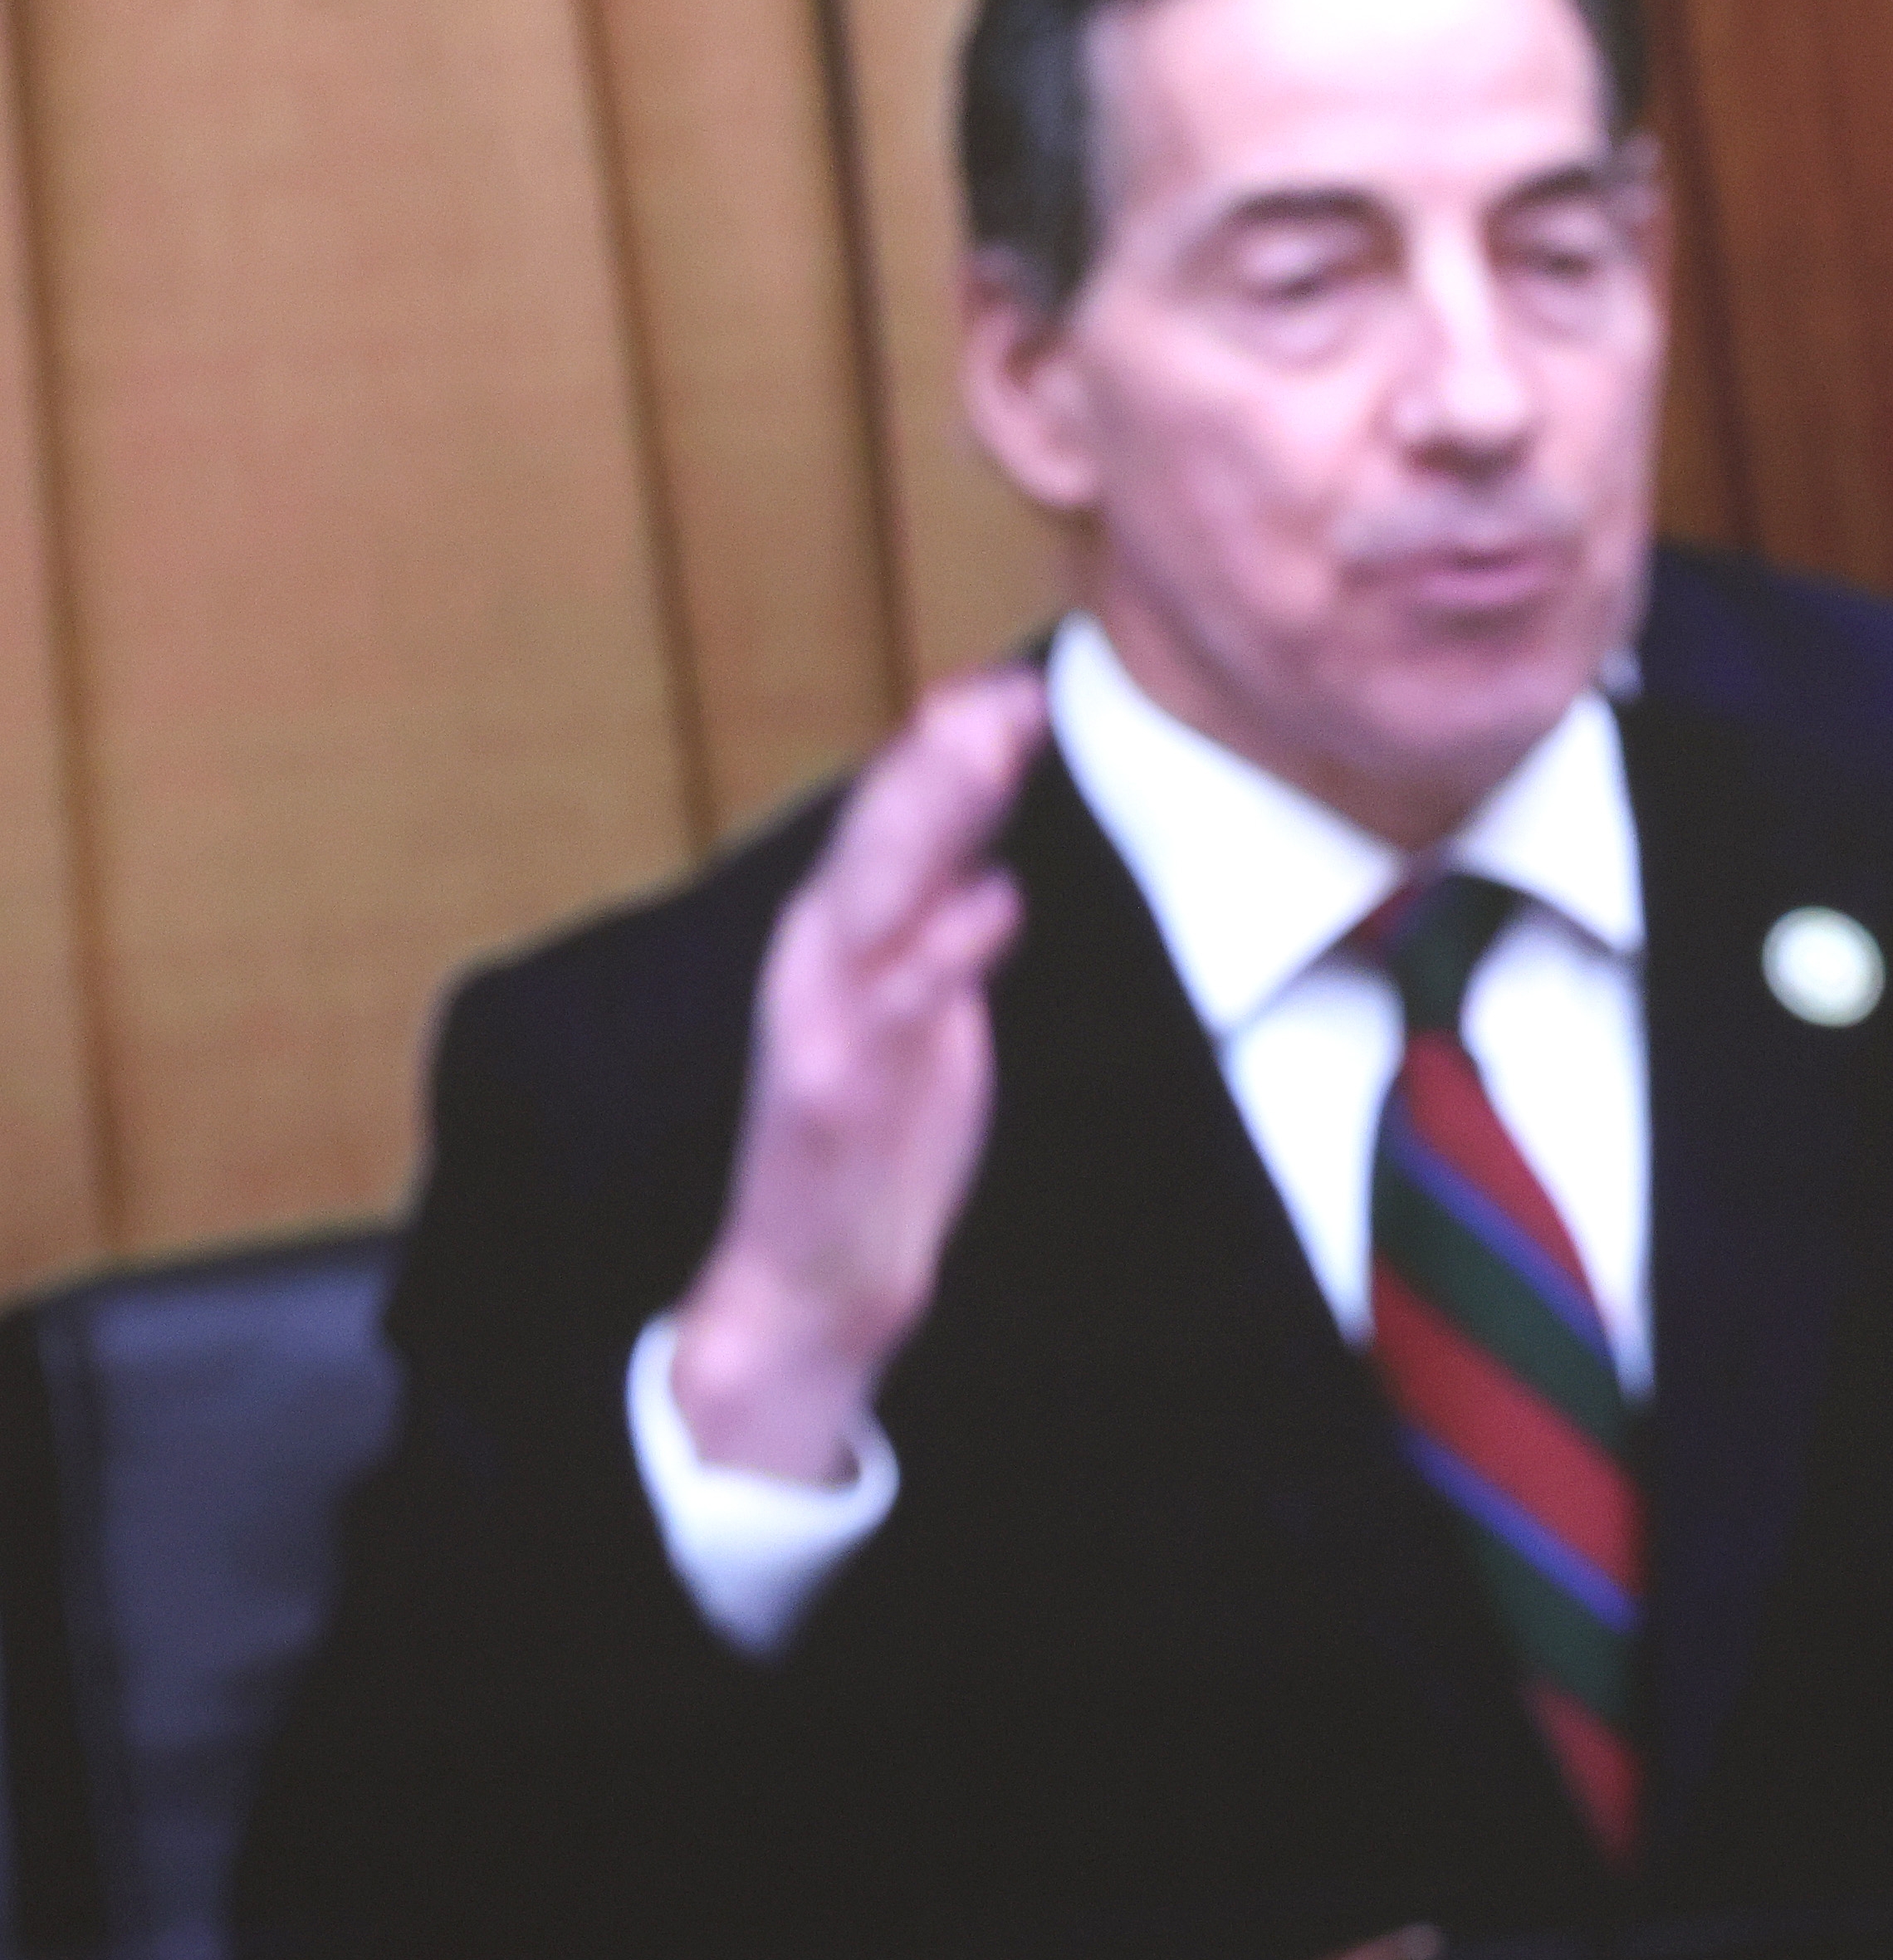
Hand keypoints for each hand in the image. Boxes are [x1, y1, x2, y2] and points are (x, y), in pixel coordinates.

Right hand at [665, 666, 1046, 1480]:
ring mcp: (824, 1022)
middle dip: (936, 762)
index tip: (1012, 686)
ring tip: (987, 751)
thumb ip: (939, 928)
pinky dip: (940, 952)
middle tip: (999, 692)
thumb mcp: (917, 1010)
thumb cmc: (877, 1134)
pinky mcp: (833, 1090)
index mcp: (846, 936)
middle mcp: (824, 961)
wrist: (813, 1273)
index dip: (947, 752)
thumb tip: (986, 854)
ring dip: (931, 819)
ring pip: (876, 898)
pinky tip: (993, 901)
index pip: (897, 824)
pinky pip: (893, 1012)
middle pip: (881, 839)